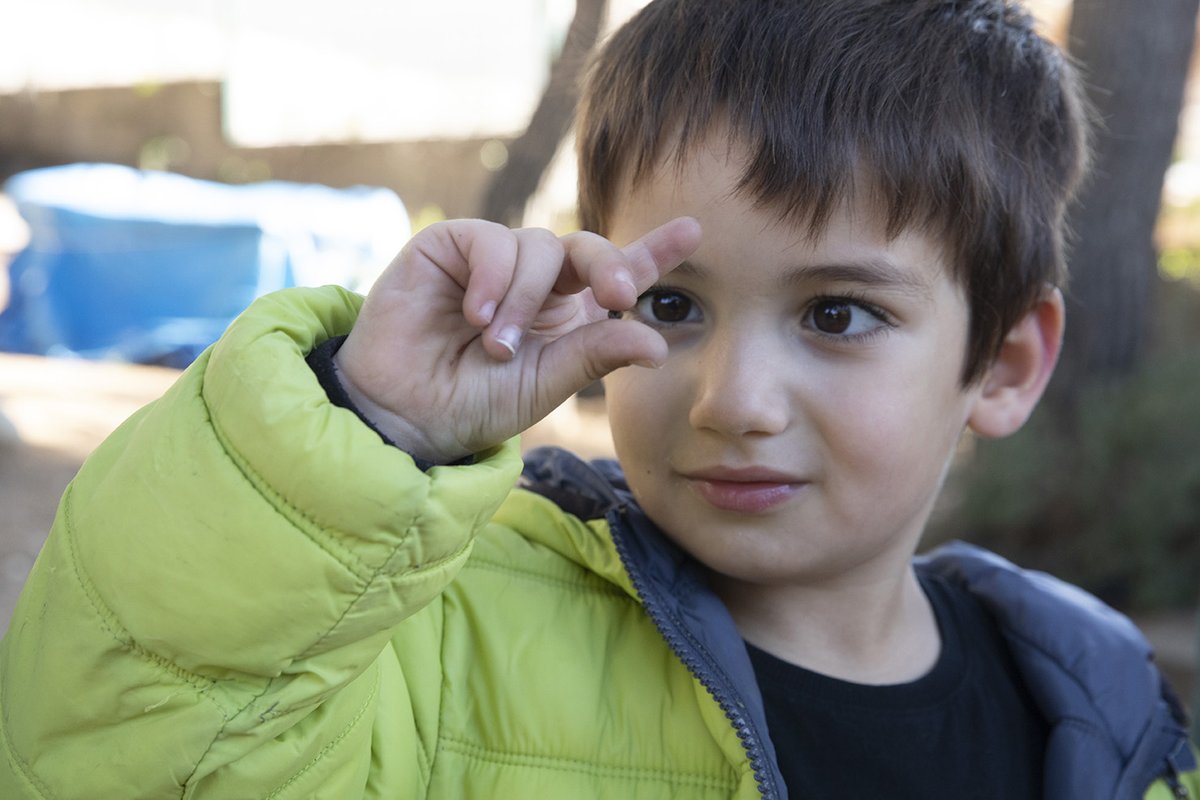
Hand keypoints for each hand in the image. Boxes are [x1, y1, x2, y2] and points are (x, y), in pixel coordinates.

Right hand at [333, 217, 701, 463]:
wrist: (405, 414)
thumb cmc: (474, 403)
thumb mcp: (544, 384)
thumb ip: (594, 354)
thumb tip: (656, 341)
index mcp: (568, 314)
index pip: (618, 275)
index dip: (654, 251)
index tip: (695, 229)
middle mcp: (536, 280)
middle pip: (587, 248)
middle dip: (608, 264)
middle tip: (617, 294)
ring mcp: (492, 261)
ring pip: (538, 246)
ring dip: (525, 298)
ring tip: (498, 346)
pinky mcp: (450, 247)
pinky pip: (490, 240)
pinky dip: (493, 279)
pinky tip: (476, 316)